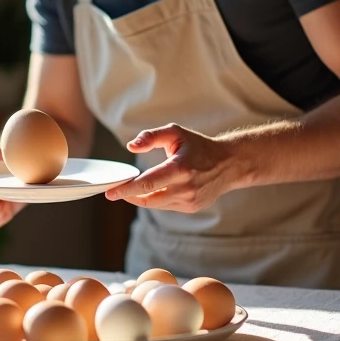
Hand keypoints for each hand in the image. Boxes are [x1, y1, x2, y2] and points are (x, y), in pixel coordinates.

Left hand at [104, 123, 235, 212]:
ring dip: (141, 198)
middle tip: (115, 191)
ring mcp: (190, 200)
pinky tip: (152, 190)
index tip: (110, 193)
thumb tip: (131, 146)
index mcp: (181, 168)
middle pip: (149, 198)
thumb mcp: (175, 133)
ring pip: (156, 204)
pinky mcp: (192, 207)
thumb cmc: (198, 146)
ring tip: (131, 189)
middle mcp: (186, 187)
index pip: (148, 183)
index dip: (127, 189)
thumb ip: (151, 137)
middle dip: (129, 195)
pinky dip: (156, 199)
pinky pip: (166, 206)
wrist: (229, 164)